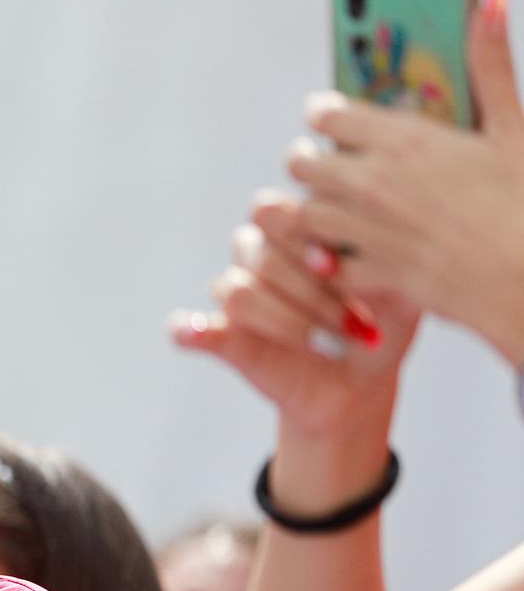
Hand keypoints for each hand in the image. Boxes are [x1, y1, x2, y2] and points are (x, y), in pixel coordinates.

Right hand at [170, 191, 420, 440]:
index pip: (278, 208)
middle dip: (306, 287)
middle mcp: (262, 252)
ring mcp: (239, 293)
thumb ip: (381, 260)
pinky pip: (189, 328)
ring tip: (329, 345)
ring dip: (284, 320)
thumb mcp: (401, 288)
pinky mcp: (222, 336)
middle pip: (258, 247)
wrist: (363, 383)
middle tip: (350, 318)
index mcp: (299, 226)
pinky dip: (192, 331)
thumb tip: (348, 258)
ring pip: (238, 290)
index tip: (337, 267)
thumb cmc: (385, 324)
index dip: (301, 233)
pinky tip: (199, 336)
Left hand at [284, 0, 523, 367]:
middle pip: (300, 164)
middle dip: (306, 160)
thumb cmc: (523, 203)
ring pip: (302, 214)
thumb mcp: (512, 127)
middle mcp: (373, 183)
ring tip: (328, 210)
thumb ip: (490, 67)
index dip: (323, 114)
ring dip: (311, 210)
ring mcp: (365, 231)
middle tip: (318, 163)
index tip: (325, 116)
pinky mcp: (368, 274)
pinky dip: (328, 262)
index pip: (329, 115)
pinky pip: (324, 265)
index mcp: (405, 141)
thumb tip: (488, 5)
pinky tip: (344, 257)